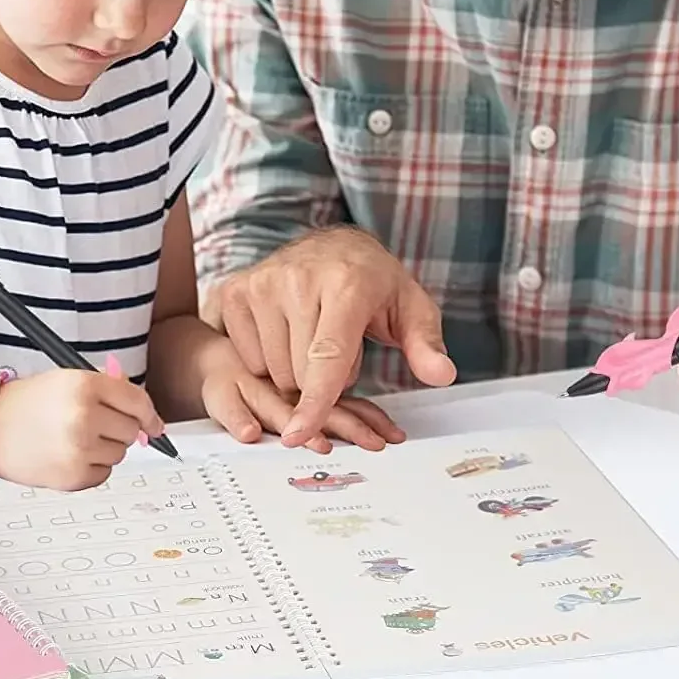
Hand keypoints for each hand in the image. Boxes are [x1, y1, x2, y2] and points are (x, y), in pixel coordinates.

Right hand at [0, 368, 163, 490]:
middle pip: (132, 430)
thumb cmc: (27, 401)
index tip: (154, 424)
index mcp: (86, 386)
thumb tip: (148, 418)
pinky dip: (92, 466)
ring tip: (74, 437)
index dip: (150, 415)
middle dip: (120, 427)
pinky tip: (68, 454)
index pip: (138, 402)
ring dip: (105, 447)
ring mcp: (79, 450)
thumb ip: (111, 390)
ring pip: (120, 453)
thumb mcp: (70, 379)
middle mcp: (84, 417)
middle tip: (94, 423)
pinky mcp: (73, 477)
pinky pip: (104, 473)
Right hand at [211, 227, 455, 445]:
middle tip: (341, 351)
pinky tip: (286, 333)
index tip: (299, 434)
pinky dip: (268, 359)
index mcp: (346, 284)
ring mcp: (262, 282)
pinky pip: (248, 357)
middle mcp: (298, 278)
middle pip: (299, 373)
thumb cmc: (374, 283)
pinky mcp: (237, 290)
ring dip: (294, 372)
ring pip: (272, 369)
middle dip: (322, 382)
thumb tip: (441, 375)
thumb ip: (425, 345)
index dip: (316, 400)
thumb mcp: (411, 310)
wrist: (333, 245)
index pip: (328, 355)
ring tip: (314, 340)